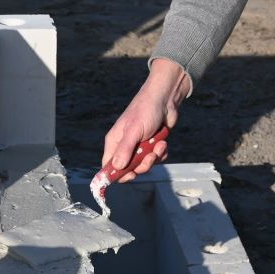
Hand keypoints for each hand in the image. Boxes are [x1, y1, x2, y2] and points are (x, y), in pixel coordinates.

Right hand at [101, 58, 188, 183]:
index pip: (109, 165)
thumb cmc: (146, 111)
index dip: (116, 174)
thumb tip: (117, 168)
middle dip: (142, 165)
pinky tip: (163, 142)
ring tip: (160, 144)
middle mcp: (125, 145)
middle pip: (129, 169)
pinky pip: (155, 159)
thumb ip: (125, 149)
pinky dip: (161, 153)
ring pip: (144, 165)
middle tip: (150, 156)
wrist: (166, 99)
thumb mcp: (134, 130)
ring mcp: (139, 146)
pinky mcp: (152, 145)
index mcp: (115, 141)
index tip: (130, 176)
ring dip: (154, 157)